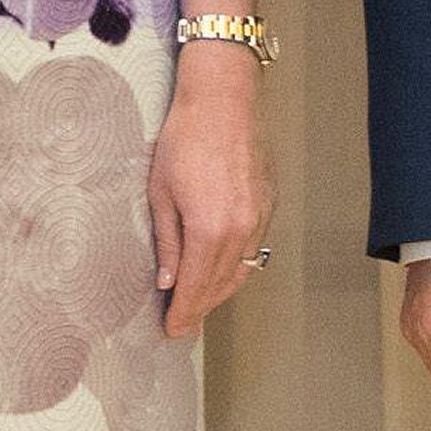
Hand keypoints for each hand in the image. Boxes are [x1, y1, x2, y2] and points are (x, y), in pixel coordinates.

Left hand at [147, 43, 276, 340]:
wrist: (224, 99)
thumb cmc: (185, 137)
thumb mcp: (162, 190)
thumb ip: (167, 241)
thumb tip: (167, 281)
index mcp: (210, 230)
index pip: (196, 288)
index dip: (183, 313)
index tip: (172, 331)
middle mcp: (241, 231)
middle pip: (221, 286)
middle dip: (201, 308)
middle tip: (183, 324)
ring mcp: (260, 219)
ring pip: (242, 272)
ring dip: (220, 291)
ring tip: (200, 303)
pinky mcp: (269, 206)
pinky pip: (254, 250)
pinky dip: (238, 267)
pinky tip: (223, 269)